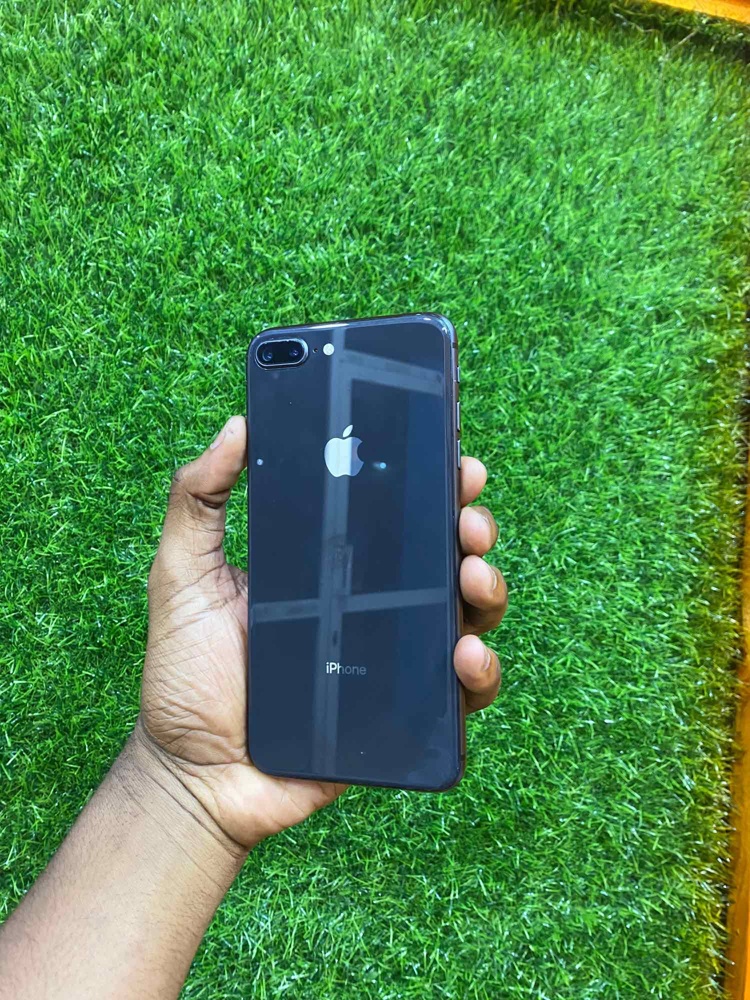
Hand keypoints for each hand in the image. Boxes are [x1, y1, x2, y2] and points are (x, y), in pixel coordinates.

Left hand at [137, 415, 507, 850]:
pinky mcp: (404, 716)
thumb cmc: (186, 674)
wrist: (193, 773)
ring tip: (471, 576)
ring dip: (487, 590)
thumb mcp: (182, 574)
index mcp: (332, 566)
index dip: (433, 484)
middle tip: (465, 519)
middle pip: (444, 558)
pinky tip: (465, 656)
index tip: (452, 460)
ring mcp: (393, 661)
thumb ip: (198, 499)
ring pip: (466, 617)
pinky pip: (460, 695)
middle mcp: (373, 606)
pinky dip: (481, 672)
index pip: (396, 514)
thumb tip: (238, 424)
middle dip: (470, 528)